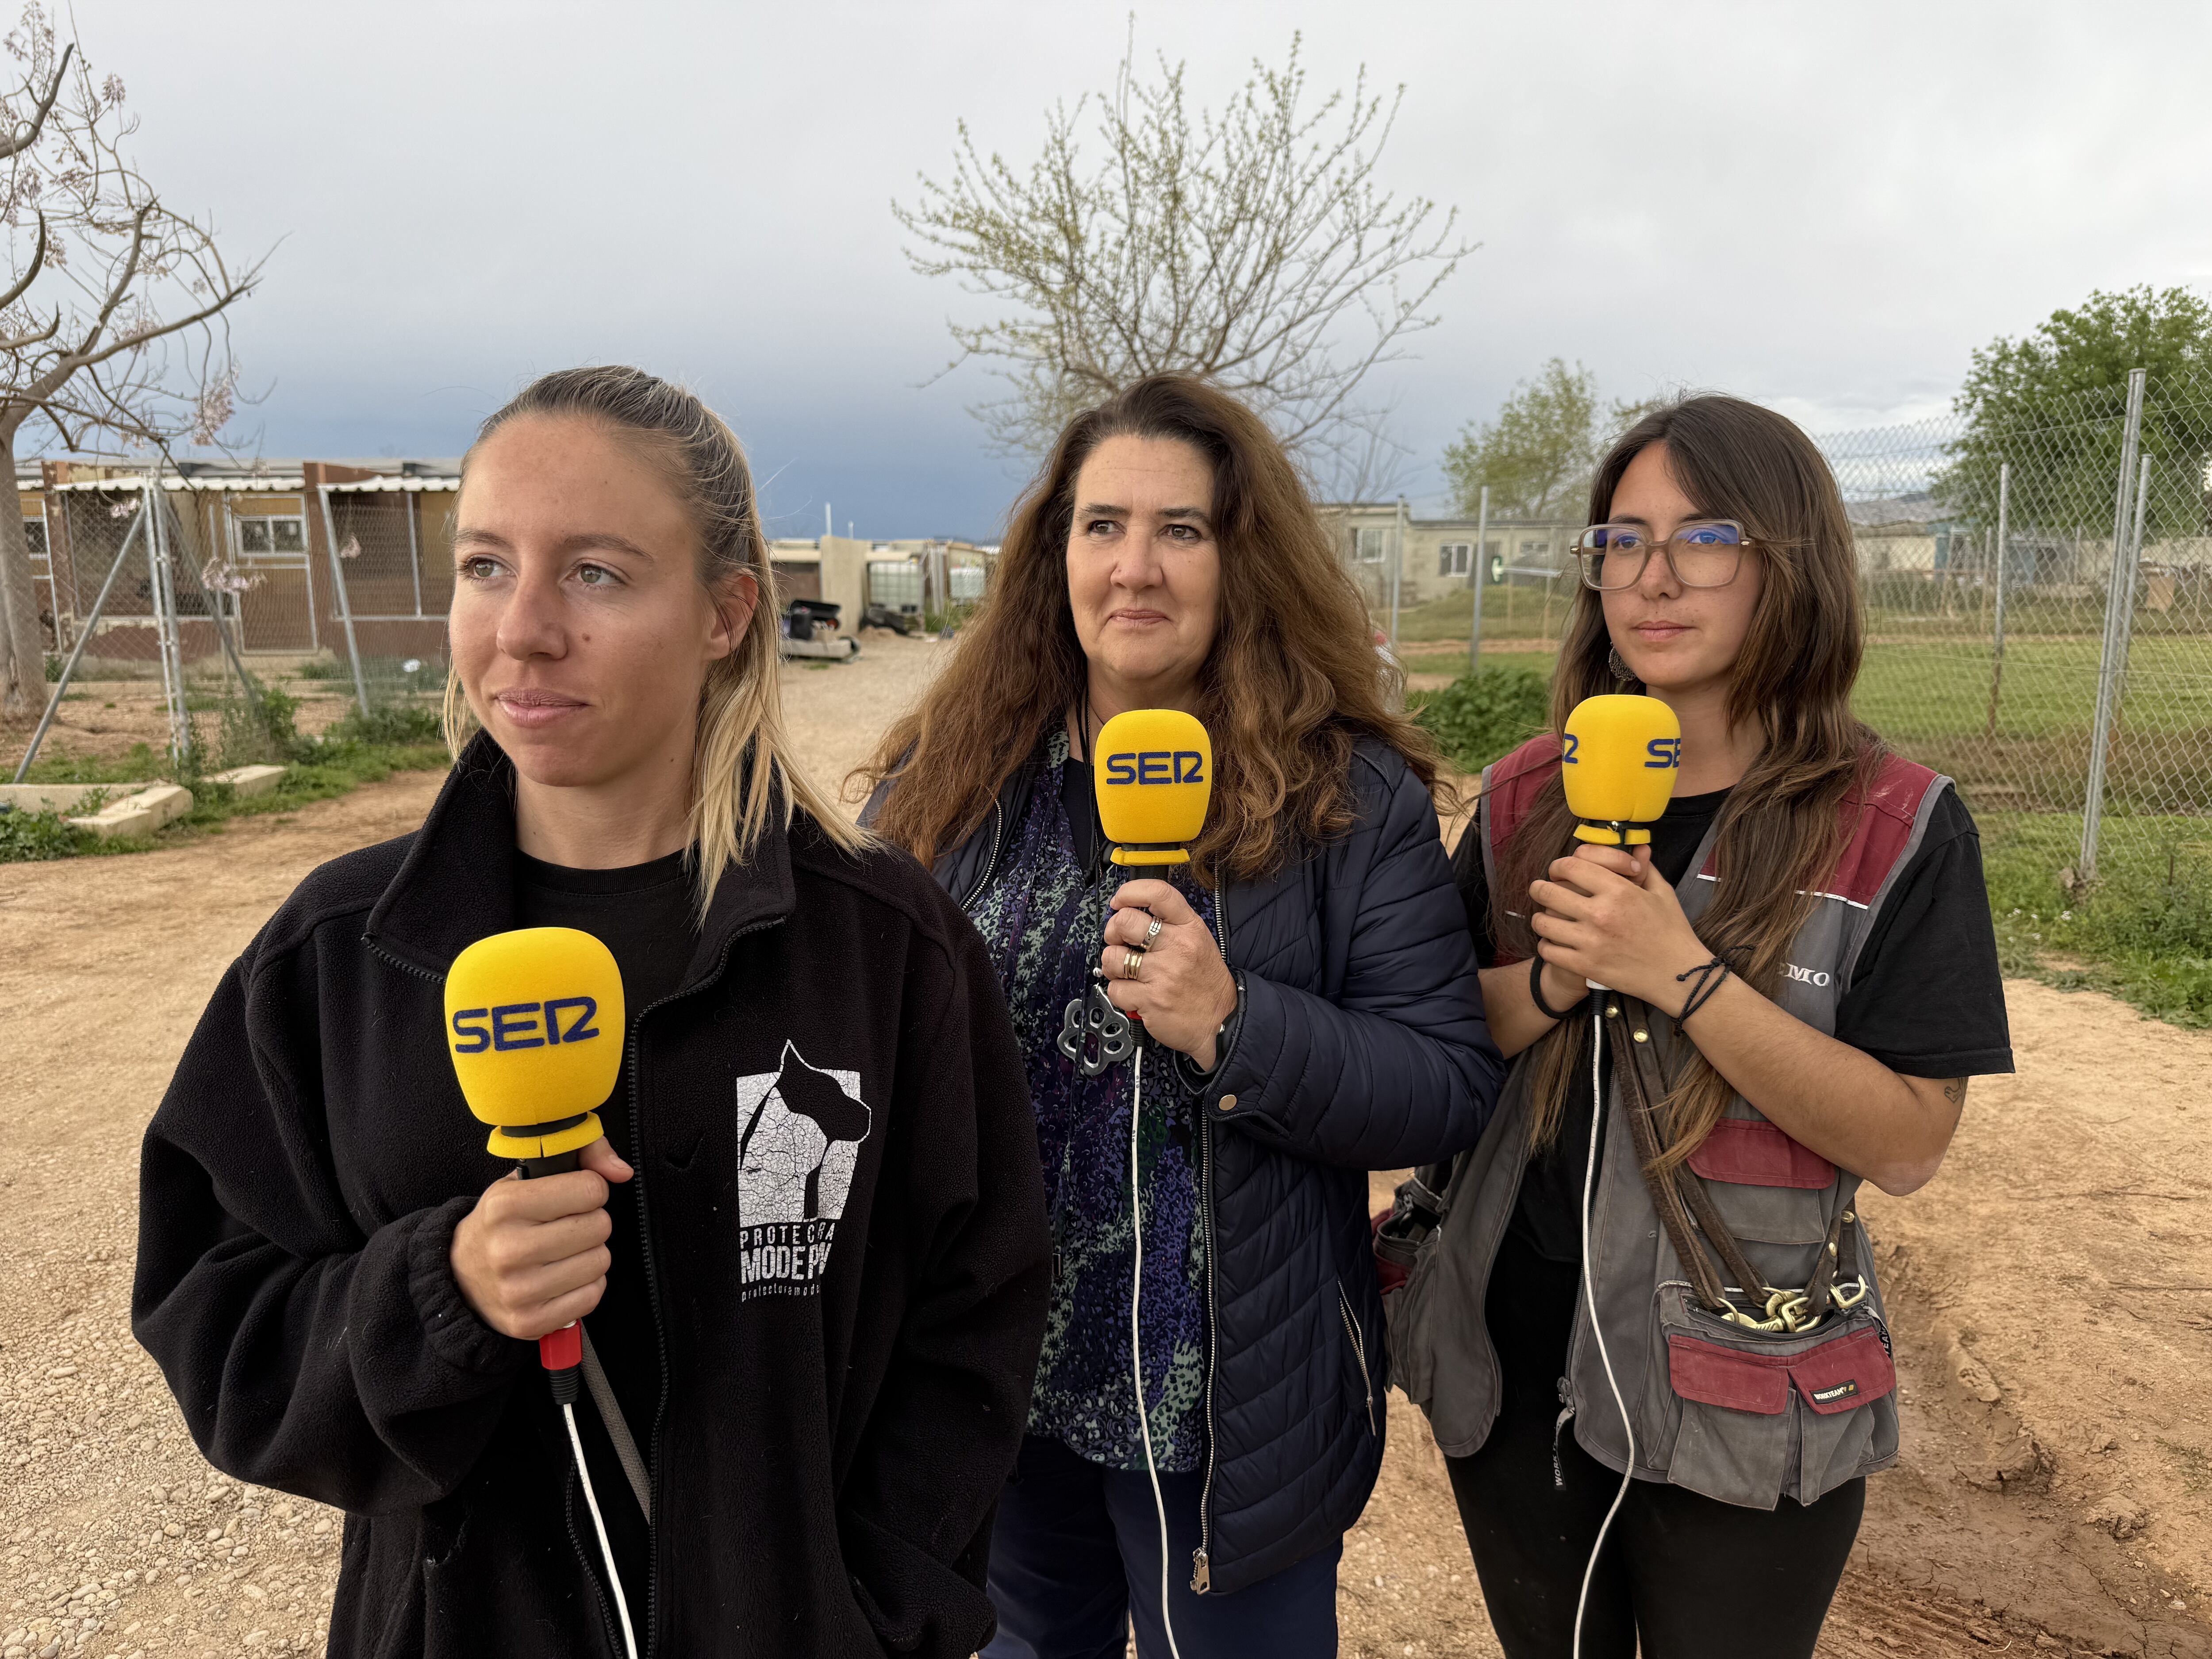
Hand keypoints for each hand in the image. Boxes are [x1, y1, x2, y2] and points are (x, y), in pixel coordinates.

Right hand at [451, 1137, 632, 1339]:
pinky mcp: (530, 1321)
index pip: (590, 1190)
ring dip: (590, 1255)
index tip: (573, 1197)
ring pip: (600, 1262)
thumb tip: (622, 1171)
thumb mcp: (524, 1179)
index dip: (590, 1190)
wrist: (459, 1277)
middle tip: (566, 1226)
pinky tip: (562, 1278)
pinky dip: (585, 1285)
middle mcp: (509, 1249)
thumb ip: (581, 1156)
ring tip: (563, 1252)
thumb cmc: (501, 1223)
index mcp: (505, 1206)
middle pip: (600, 1226)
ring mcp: (519, 1290)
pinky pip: (592, 1295)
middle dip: (591, 1222)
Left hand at [1099, 879, 1238, 1069]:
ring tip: (1127, 972)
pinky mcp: (1151, 1000)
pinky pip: (1114, 989)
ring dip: (1112, 966)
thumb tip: (1126, 913)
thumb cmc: (1205, 981)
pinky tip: (1135, 994)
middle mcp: (1177, 947)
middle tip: (1119, 943)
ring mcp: (1163, 974)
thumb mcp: (1198, 941)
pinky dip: (1119, 993)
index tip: (1119, 902)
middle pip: (1124, 922)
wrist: (1222, 1021)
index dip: (1129, 893)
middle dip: (1112, 932)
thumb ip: (1169, 925)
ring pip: (1112, 957)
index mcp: (1189, 928)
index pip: (1158, 893)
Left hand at [1527, 844, 1708, 1007]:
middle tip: (1540, 890)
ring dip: (1541, 918)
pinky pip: (1549, 951)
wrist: (1679, 975)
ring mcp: (1590, 942)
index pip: (1571, 866)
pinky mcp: (1586, 966)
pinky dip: (1547, 945)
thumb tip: (1637, 847)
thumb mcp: (1662, 893)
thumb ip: (1644, 868)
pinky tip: (1555, 942)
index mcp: (1619, 891)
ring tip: (1546, 918)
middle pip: (1548, 892)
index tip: (1558, 871)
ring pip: (1542, 923)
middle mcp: (1600, 914)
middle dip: (1539, 888)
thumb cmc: (1672, 932)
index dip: (1558, 866)